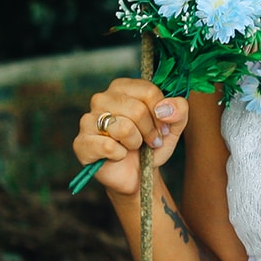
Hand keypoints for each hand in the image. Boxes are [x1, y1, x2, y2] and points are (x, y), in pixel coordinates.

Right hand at [72, 78, 189, 197]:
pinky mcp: (81, 142)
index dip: (161, 114)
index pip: (149, 91)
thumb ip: (179, 109)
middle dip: (150, 130)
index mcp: (123, 87)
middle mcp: (102, 98)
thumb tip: (164, 109)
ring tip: (133, 146)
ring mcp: (88, 120)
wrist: (137, 173)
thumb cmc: (152, 144)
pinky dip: (120, 155)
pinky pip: (108, 146)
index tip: (163, 126)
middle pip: (137, 110)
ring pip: (124, 128)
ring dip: (135, 143)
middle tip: (150, 140)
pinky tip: (118, 155)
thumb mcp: (174, 125)